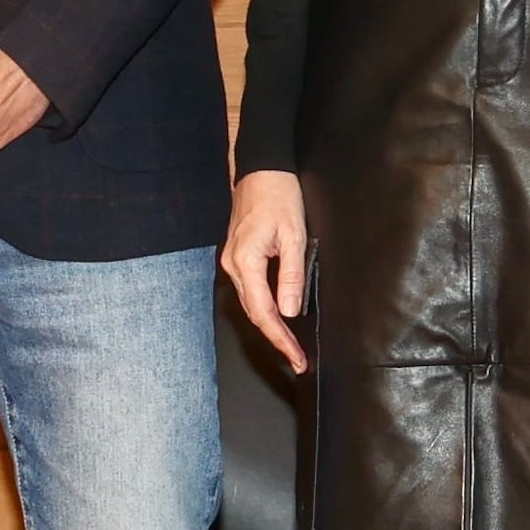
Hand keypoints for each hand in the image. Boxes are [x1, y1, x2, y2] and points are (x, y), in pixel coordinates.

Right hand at [223, 169, 311, 370]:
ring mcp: (232, 261)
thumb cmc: (279, 196)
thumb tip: (290, 311)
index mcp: (245, 262)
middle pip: (253, 313)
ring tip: (290, 346)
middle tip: (298, 360)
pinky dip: (264, 308)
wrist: (261, 169)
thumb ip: (291, 275)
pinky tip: (278, 317)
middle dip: (276, 339)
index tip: (297, 358)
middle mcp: (233, 265)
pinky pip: (250, 290)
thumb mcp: (294, 235)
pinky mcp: (238, 256)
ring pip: (250, 304)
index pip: (263, 313)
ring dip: (270, 326)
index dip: (280, 339)